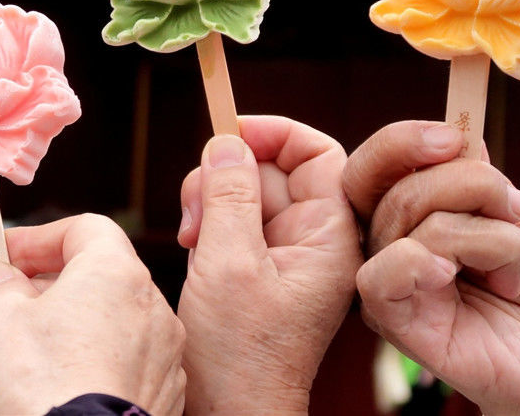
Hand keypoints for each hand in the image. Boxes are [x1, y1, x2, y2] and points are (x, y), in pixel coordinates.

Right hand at [0, 214, 185, 414]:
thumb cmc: (39, 386)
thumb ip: (0, 287)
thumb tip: (3, 281)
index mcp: (117, 273)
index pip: (81, 230)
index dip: (32, 240)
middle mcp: (150, 309)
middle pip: (78, 284)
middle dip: (14, 297)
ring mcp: (158, 359)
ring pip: (90, 330)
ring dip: (39, 335)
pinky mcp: (156, 401)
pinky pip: (108, 369)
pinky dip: (71, 370)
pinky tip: (28, 389)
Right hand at [176, 116, 361, 414]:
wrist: (230, 411)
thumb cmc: (241, 356)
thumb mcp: (229, 264)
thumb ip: (229, 196)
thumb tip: (226, 142)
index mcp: (328, 238)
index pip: (318, 155)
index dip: (276, 134)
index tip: (230, 131)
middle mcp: (311, 241)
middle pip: (272, 169)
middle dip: (227, 175)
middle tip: (196, 205)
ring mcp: (283, 254)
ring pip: (245, 192)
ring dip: (210, 201)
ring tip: (191, 235)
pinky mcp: (256, 266)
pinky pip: (231, 220)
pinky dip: (207, 224)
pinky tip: (194, 249)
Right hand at [343, 121, 519, 415]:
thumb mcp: (508, 215)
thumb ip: (475, 177)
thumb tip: (458, 136)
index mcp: (398, 213)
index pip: (372, 166)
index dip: (402, 142)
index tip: (454, 139)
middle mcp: (380, 244)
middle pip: (401, 189)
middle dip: (473, 185)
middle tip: (513, 210)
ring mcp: (383, 282)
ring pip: (417, 226)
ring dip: (491, 239)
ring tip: (509, 270)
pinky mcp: (392, 322)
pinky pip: (383, 275)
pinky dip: (424, 261)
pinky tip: (455, 275)